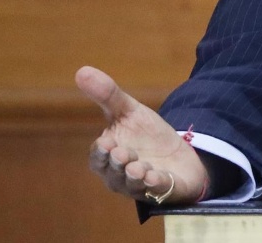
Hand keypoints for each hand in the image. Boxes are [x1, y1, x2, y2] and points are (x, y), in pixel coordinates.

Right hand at [75, 66, 207, 205]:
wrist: (179, 154)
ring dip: (135, 176)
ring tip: (139, 167)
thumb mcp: (129, 112)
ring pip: (133, 185)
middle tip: (124, 153)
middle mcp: (120, 176)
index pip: (99, 157)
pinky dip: (156, 185)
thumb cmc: (146, 136)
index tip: (106, 142)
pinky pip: (157, 191)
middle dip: (117, 164)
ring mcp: (142, 186)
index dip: (101, 152)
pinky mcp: (164, 190)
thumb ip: (108, 95)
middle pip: (113, 174)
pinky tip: (156, 177)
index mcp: (108, 158)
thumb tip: (81, 70)